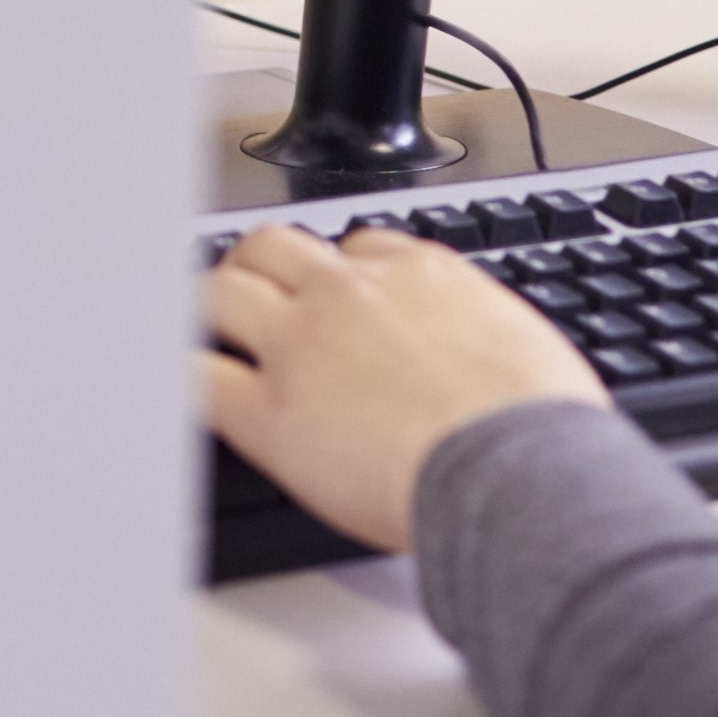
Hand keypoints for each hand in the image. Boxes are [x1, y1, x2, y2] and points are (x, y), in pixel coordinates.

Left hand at [198, 223, 607, 556]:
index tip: (337, 291)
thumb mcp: (522, 347)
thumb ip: (479, 336)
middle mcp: (351, 293)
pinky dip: (182, 375)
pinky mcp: (269, 412)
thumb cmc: (540, 428)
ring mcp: (301, 347)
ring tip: (200, 322)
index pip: (361, 246)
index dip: (341, 269)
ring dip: (210, 301)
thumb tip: (488, 361)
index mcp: (420, 273)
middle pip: (276, 245)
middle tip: (249, 288)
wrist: (518, 471)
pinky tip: (177, 383)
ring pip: (223, 289)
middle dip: (258, 263)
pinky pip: (200, 378)